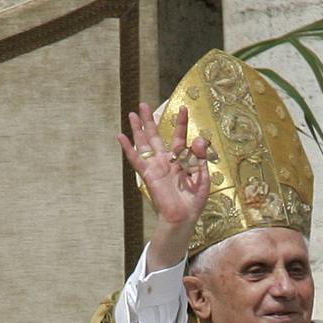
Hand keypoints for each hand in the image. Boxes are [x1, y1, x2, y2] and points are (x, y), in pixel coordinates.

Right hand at [116, 102, 210, 269]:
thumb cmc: (194, 200)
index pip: (181, 137)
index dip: (182, 123)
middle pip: (156, 135)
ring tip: (132, 113)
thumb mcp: (202, 177)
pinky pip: (136, 159)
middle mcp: (166, 160)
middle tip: (144, 104)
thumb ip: (200, 158)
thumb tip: (200, 139)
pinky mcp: (148, 174)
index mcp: (181, 160)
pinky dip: (128, 148)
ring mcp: (156, 166)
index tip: (184, 108)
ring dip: (138, 129)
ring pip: (144, 143)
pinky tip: (120, 136)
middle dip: (150, 120)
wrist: (183, 217)